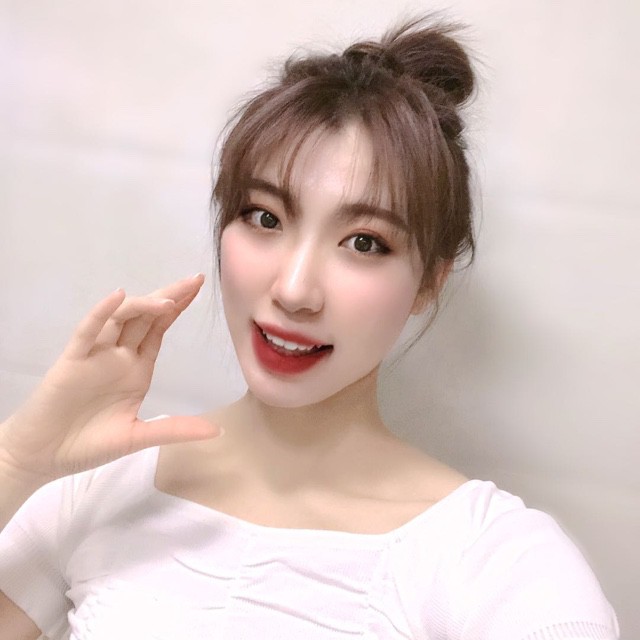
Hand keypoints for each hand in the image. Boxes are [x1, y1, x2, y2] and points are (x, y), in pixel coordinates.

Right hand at [0, 274, 221, 485]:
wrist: (43, 457)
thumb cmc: (88, 445)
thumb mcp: (139, 437)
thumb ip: (176, 430)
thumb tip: (218, 431)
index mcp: (136, 369)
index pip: (159, 330)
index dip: (177, 308)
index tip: (197, 288)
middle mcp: (118, 356)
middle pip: (146, 317)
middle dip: (170, 296)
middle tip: (195, 279)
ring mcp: (95, 356)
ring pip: (120, 319)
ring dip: (143, 305)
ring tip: (168, 300)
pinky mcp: (72, 361)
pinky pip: (87, 332)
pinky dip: (101, 313)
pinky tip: (117, 298)